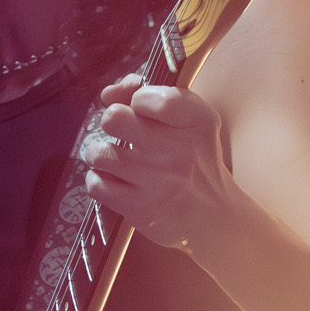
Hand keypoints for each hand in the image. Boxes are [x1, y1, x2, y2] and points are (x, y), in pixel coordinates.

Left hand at [80, 75, 231, 249]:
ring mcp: (159, 182)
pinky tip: (113, 181)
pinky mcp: (142, 209)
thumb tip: (108, 93)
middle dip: (110, 122)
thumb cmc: (193, 160)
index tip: (140, 109)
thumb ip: (149, 94)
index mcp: (195, 122)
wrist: (212, 217)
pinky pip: (97, 185)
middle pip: (115, 118)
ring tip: (112, 159)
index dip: (137, 98)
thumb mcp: (188, 120)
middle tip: (120, 133)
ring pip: (99, 153)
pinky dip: (98, 181)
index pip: (152, 96)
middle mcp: (179, 151)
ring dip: (99, 154)